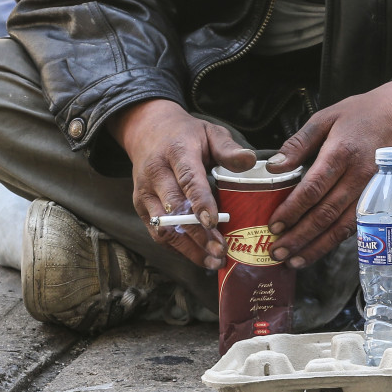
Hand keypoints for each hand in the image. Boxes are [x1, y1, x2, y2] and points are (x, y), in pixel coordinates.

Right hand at [110, 99, 257, 269]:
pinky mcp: (141, 207)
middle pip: (175, 209)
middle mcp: (155, 174)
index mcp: (175, 152)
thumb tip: (250, 160)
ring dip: (188, 247)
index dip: (199, 202)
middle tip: (221, 249)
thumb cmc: (185, 135)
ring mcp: (144, 193)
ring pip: (163, 227)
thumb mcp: (209, 132)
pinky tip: (199, 256)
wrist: (147, 131)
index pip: (187, 179)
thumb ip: (228, 148)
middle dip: (197, 233)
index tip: (213, 222)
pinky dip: (178, 248)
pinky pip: (158, 233)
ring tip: (213, 260)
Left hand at [263, 80, 391, 267]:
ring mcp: (372, 192)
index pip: (313, 188)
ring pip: (341, 227)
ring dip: (316, 247)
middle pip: (326, 214)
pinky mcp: (378, 201)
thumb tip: (274, 167)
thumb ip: (298, 143)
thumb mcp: (326, 117)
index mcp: (342, 152)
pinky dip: (334, 242)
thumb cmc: (362, 114)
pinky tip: (316, 251)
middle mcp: (359, 176)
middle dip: (299, 236)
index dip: (293, 210)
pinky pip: (354, 226)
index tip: (274, 224)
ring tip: (293, 261)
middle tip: (276, 251)